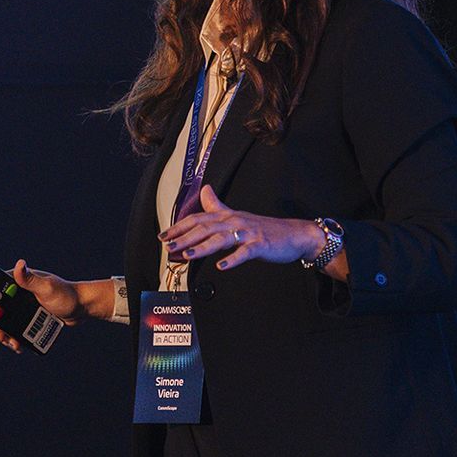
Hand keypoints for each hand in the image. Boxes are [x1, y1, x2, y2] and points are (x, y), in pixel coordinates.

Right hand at [0, 259, 82, 353]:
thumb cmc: (67, 294)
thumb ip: (31, 280)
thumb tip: (20, 265)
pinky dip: (14, 338)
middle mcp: (17, 293)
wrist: (81, 308)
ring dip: (3, 334)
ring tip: (12, 344)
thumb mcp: (48, 287)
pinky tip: (18, 345)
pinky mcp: (28, 318)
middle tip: (1, 337)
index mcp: (18, 282)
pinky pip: (15, 328)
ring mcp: (22, 306)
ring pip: (3, 322)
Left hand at [161, 185, 322, 271]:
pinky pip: (245, 252)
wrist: (293, 234)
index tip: (163, 236)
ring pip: (221, 238)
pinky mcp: (261, 244)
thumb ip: (218, 206)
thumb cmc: (264, 228)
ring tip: (187, 255)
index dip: (180, 227)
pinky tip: (222, 266)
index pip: (198, 219)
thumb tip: (205, 190)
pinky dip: (233, 259)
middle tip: (168, 247)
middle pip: (205, 228)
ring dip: (203, 247)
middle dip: (184, 237)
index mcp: (227, 216)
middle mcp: (235, 221)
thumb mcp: (238, 216)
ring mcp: (248, 233)